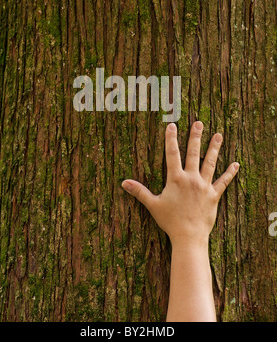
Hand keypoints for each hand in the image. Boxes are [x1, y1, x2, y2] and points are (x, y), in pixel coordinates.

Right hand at [122, 121, 238, 245]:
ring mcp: (204, 186)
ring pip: (210, 163)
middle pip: (193, 153)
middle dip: (196, 137)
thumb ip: (139, 191)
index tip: (172, 125)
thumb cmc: (170, 221)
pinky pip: (223, 182)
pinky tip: (236, 164)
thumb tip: (124, 182)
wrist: (189, 236)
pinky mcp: (214, 195)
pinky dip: (230, 173)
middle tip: (199, 123)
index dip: (171, 139)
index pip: (172, 154)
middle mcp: (191, 179)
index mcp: (176, 179)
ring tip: (218, 135)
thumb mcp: (153, 205)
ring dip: (214, 148)